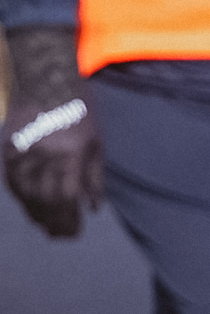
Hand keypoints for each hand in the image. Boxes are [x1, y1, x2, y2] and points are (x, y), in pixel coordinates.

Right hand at [2, 26, 102, 237]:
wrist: (46, 76)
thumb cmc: (80, 108)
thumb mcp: (97, 140)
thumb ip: (94, 176)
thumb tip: (94, 208)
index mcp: (70, 152)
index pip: (66, 196)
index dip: (69, 218)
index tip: (76, 232)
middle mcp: (42, 154)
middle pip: (44, 199)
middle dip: (53, 221)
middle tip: (62, 236)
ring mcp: (20, 150)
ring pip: (24, 193)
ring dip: (36, 214)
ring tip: (48, 226)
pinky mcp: (7, 147)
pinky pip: (11, 181)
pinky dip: (21, 197)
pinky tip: (30, 207)